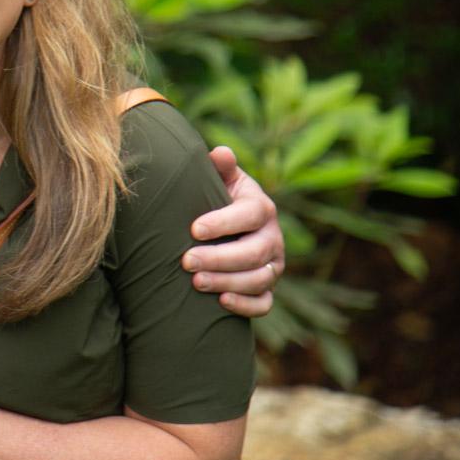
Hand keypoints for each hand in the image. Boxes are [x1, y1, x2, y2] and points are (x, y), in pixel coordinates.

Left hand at [184, 146, 284, 317]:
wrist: (226, 227)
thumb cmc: (215, 198)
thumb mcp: (219, 180)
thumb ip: (220, 168)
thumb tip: (221, 153)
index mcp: (261, 207)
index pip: (250, 214)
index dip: (224, 222)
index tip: (194, 229)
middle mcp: (272, 237)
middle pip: (254, 251)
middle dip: (220, 258)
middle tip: (186, 261)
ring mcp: (273, 265)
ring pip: (259, 279)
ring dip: (228, 282)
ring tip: (196, 282)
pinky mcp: (267, 288)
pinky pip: (264, 303)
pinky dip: (246, 306)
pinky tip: (221, 302)